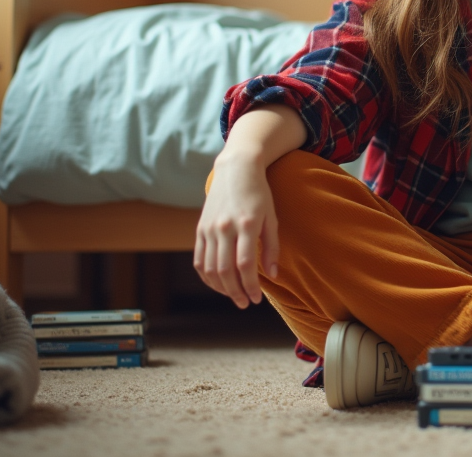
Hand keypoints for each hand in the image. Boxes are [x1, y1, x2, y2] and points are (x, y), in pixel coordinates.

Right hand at [194, 150, 279, 308]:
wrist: (236, 169)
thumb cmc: (259, 194)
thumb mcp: (272, 217)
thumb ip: (272, 247)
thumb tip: (273, 275)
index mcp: (246, 224)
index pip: (245, 264)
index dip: (250, 286)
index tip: (256, 299)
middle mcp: (225, 227)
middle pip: (225, 270)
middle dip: (236, 292)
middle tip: (245, 303)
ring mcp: (209, 228)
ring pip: (209, 268)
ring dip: (221, 287)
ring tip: (234, 296)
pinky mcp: (200, 229)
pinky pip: (199, 259)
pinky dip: (206, 276)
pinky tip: (217, 284)